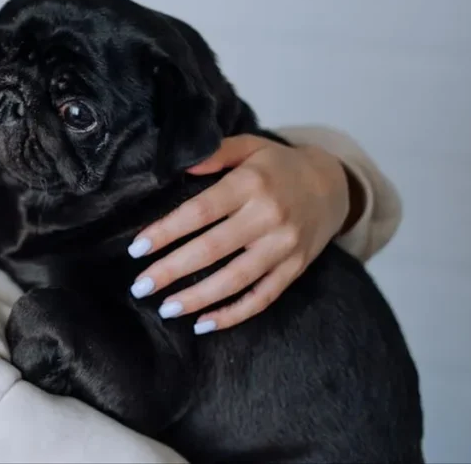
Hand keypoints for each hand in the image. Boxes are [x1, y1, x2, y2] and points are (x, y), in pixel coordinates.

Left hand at [127, 134, 349, 333]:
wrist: (332, 185)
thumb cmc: (278, 165)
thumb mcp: (249, 146)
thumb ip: (215, 152)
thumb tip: (178, 165)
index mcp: (251, 184)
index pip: (200, 211)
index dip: (166, 231)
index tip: (137, 248)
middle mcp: (268, 217)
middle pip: (212, 249)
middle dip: (172, 270)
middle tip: (140, 286)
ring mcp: (284, 246)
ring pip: (236, 279)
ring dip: (198, 298)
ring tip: (166, 308)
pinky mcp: (295, 268)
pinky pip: (263, 298)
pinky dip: (233, 314)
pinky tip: (204, 324)